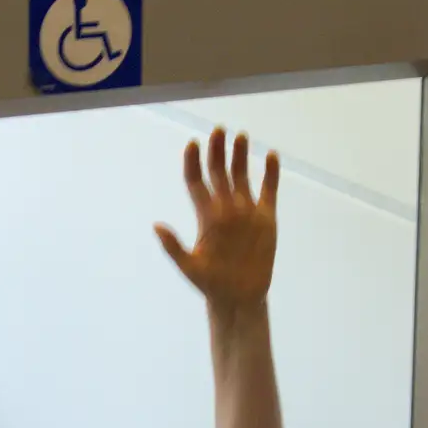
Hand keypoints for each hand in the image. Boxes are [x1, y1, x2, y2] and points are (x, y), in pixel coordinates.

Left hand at [155, 127, 279, 312]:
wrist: (238, 298)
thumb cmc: (210, 284)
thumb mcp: (189, 267)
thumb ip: (173, 246)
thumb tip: (156, 225)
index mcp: (205, 216)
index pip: (196, 181)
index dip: (193, 162)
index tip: (192, 144)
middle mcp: (225, 208)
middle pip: (219, 172)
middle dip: (217, 150)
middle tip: (218, 130)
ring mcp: (246, 211)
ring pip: (242, 175)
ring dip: (240, 155)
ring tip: (241, 136)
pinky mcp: (266, 218)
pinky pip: (269, 190)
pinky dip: (271, 174)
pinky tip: (271, 156)